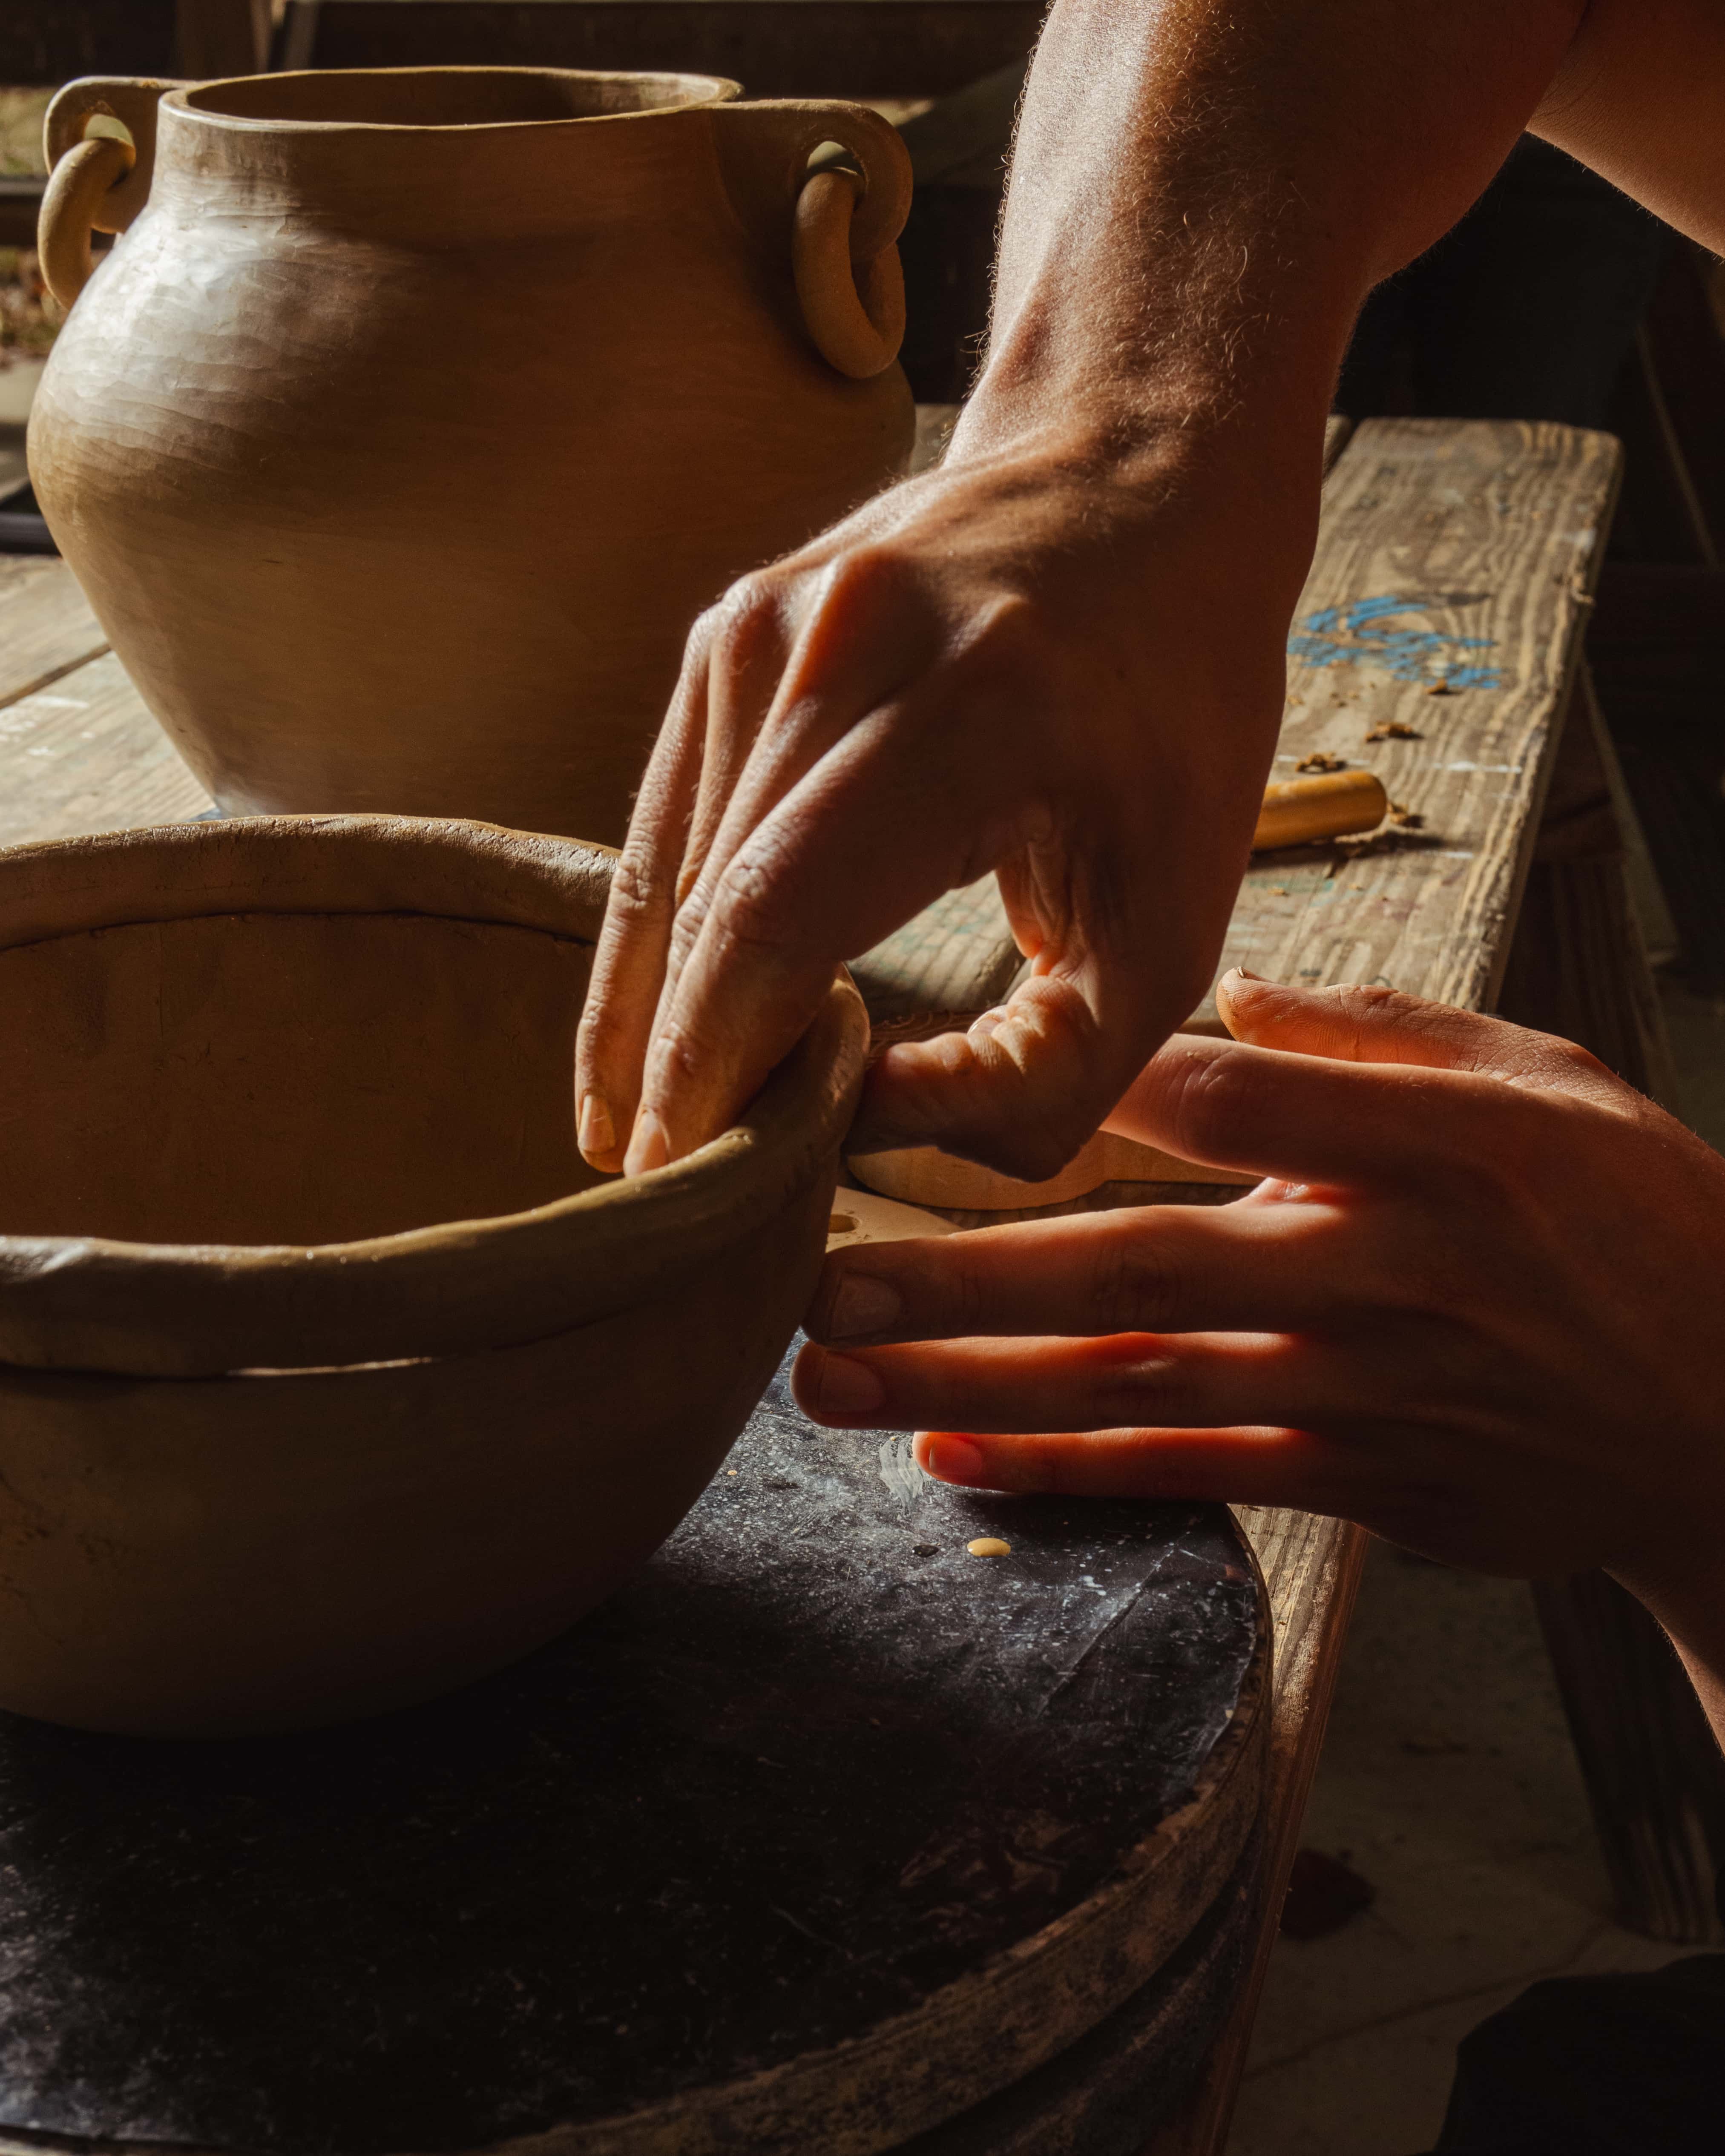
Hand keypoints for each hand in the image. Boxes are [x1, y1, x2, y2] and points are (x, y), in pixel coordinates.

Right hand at [573, 420, 1315, 1182]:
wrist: (1138, 483)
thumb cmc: (1173, 716)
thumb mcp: (1173, 922)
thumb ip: (1041, 1073)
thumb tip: (858, 1126)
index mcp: (969, 705)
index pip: (772, 919)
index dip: (707, 1071)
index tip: (678, 1186)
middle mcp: (836, 641)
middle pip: (701, 904)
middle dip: (671, 1067)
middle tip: (662, 1198)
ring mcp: (759, 621)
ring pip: (662, 865)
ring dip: (650, 1009)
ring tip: (649, 1130)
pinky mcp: (724, 629)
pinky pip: (669, 812)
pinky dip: (664, 926)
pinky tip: (659, 1021)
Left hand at [793, 975, 1724, 1661]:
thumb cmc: (1640, 1222)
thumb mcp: (1550, 1079)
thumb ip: (1384, 1038)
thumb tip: (1238, 994)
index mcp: (1426, 1145)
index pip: (1217, 1101)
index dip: (1068, 1093)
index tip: (929, 1086)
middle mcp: (1373, 1269)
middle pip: (1127, 1263)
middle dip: (953, 1272)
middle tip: (807, 1268)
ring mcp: (1357, 1389)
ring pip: (1124, 1383)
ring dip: (963, 1380)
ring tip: (823, 1375)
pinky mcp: (1357, 1481)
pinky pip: (1184, 1475)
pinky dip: (1061, 1470)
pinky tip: (945, 1456)